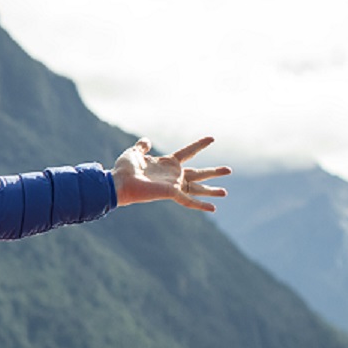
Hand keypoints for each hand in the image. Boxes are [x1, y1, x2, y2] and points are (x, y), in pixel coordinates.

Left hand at [112, 136, 229, 211]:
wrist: (118, 183)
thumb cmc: (124, 169)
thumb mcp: (134, 153)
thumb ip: (142, 147)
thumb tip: (146, 140)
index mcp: (167, 164)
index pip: (188, 152)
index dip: (199, 145)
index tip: (212, 138)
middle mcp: (173, 175)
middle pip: (198, 173)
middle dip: (214, 172)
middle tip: (229, 170)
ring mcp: (174, 185)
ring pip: (198, 188)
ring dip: (212, 190)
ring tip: (225, 192)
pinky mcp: (172, 193)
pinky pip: (189, 201)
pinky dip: (201, 205)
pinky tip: (214, 209)